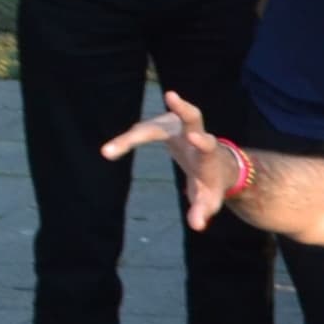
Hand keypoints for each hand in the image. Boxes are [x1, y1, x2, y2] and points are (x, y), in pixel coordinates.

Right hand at [98, 88, 243, 229]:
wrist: (214, 164)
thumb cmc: (211, 182)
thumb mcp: (210, 199)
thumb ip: (203, 210)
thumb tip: (197, 227)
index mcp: (208, 153)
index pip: (208, 144)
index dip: (202, 142)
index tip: (195, 138)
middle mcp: (195, 135)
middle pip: (191, 118)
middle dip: (183, 109)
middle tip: (172, 96)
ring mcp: (177, 128)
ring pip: (153, 127)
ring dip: (131, 138)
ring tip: (108, 152)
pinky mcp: (162, 127)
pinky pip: (141, 132)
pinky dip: (127, 141)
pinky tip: (110, 150)